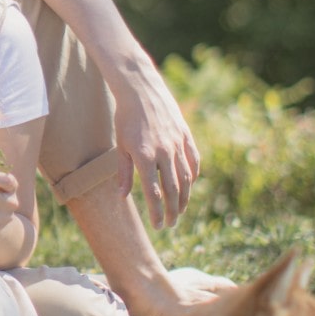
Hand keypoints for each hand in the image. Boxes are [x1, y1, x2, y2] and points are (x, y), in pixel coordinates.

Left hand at [111, 64, 199, 229]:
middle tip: (170, 224)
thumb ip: (124, 172)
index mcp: (145, 156)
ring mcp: (177, 143)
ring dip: (184, 198)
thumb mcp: (121, 146)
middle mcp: (164, 152)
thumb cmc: (125, 118)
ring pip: (186, 178)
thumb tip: (123, 196)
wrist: (141, 90)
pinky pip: (194, 160)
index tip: (158, 225)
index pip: (154, 193)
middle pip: (173, 189)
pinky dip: (193, 175)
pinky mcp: (186, 135)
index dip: (157, 212)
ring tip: (180, 210)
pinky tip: (189, 186)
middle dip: (172, 210)